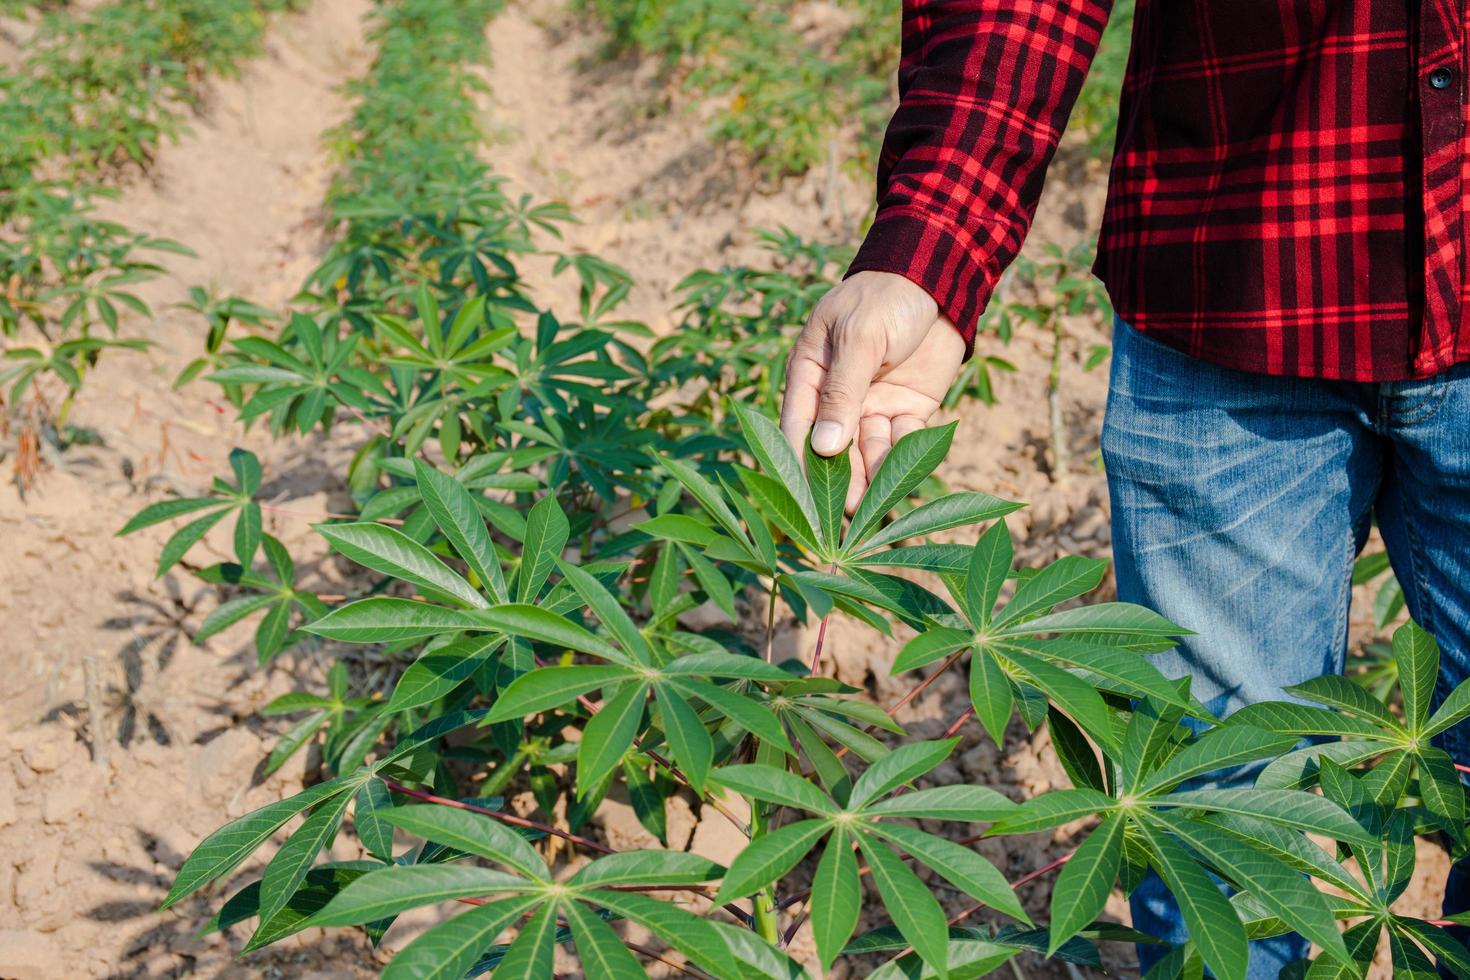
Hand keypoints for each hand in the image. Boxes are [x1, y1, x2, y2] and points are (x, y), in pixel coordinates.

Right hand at [780, 270, 964, 510]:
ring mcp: (872, 405)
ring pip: (866, 451)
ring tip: (874, 504)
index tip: (801, 498)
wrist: (939, 277)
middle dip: (837, 479)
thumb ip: (843, 392)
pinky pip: (903, 442)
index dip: (797, 461)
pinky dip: (904, 459)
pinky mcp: (907, 411)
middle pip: (832, 447)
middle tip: (843, 513)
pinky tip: (904, 475)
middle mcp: (838, 396)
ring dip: (870, 476)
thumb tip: (824, 448)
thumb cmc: (887, 298)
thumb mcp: (861, 338)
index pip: (797, 425)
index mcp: (811, 373)